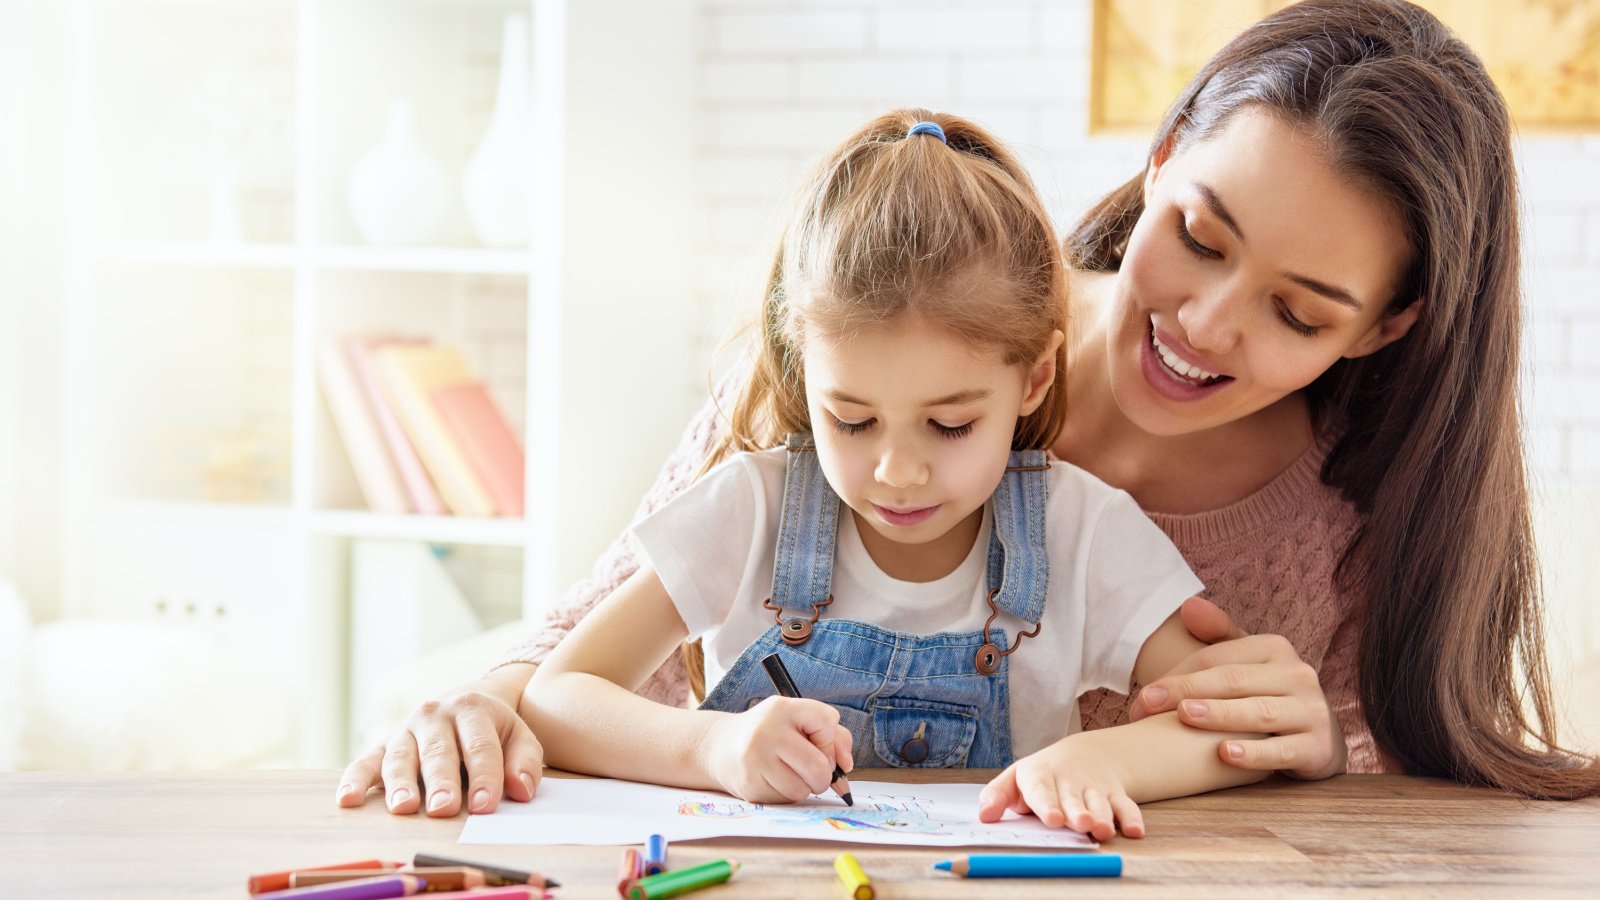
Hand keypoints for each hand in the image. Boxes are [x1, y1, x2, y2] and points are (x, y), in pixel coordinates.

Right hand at [335, 663, 543, 815]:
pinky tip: (348, 800)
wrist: (465, 704)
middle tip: (443, 809)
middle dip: (441, 782)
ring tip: (404, 808)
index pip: (480, 746)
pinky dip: (354, 780)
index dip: (484, 777)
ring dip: (401, 784)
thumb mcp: (519, 738)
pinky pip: (365, 762)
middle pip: (438, 752)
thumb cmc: (494, 732)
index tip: (485, 806)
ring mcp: (405, 730)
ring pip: (401, 757)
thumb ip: (524, 763)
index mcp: (472, 709)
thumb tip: (521, 791)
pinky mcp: (382, 745)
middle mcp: (435, 715)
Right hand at [701, 696, 852, 803]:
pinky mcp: (749, 785)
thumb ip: (833, 736)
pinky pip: (786, 800)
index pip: (826, 721)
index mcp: (782, 708)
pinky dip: (788, 794)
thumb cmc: (772, 734)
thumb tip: (846, 766)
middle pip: (818, 766)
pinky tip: (774, 780)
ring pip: (803, 788)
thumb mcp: (798, 721)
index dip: (830, 739)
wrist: (722, 747)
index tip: (819, 743)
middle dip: (824, 775)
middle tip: (814, 771)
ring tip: (790, 773)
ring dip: (805, 787)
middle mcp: (766, 731)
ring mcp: (755, 760)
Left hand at [978, 734, 1144, 839]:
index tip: (1052, 819)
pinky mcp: (1115, 795)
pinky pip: (1127, 806)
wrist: (1083, 756)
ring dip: (1104, 816)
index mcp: (1041, 776)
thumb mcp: (1015, 780)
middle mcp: (1069, 782)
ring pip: (1101, 803)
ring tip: (1103, 829)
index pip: (1042, 790)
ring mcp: (1094, 788)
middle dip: (1078, 812)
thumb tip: (984, 816)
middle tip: (1081, 823)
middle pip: (1074, 799)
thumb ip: (997, 796)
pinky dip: (1132, 818)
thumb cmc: (1041, 776)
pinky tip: (1134, 831)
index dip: (1047, 804)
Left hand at [1128, 597, 1346, 779]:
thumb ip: (1218, 635)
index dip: (1177, 676)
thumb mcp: (1248, 663)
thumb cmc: (1268, 695)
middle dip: (1186, 692)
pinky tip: (1225, 754)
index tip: (1142, 698)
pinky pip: (1282, 751)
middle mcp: (1298, 675)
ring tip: (1185, 717)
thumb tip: (1187, 606)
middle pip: (1233, 681)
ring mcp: (1312, 712)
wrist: (1319, 738)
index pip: (1217, 658)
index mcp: (1276, 648)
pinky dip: (1254, 754)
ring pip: (1259, 713)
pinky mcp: (1318, 748)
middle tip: (1146, 706)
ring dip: (1220, 715)